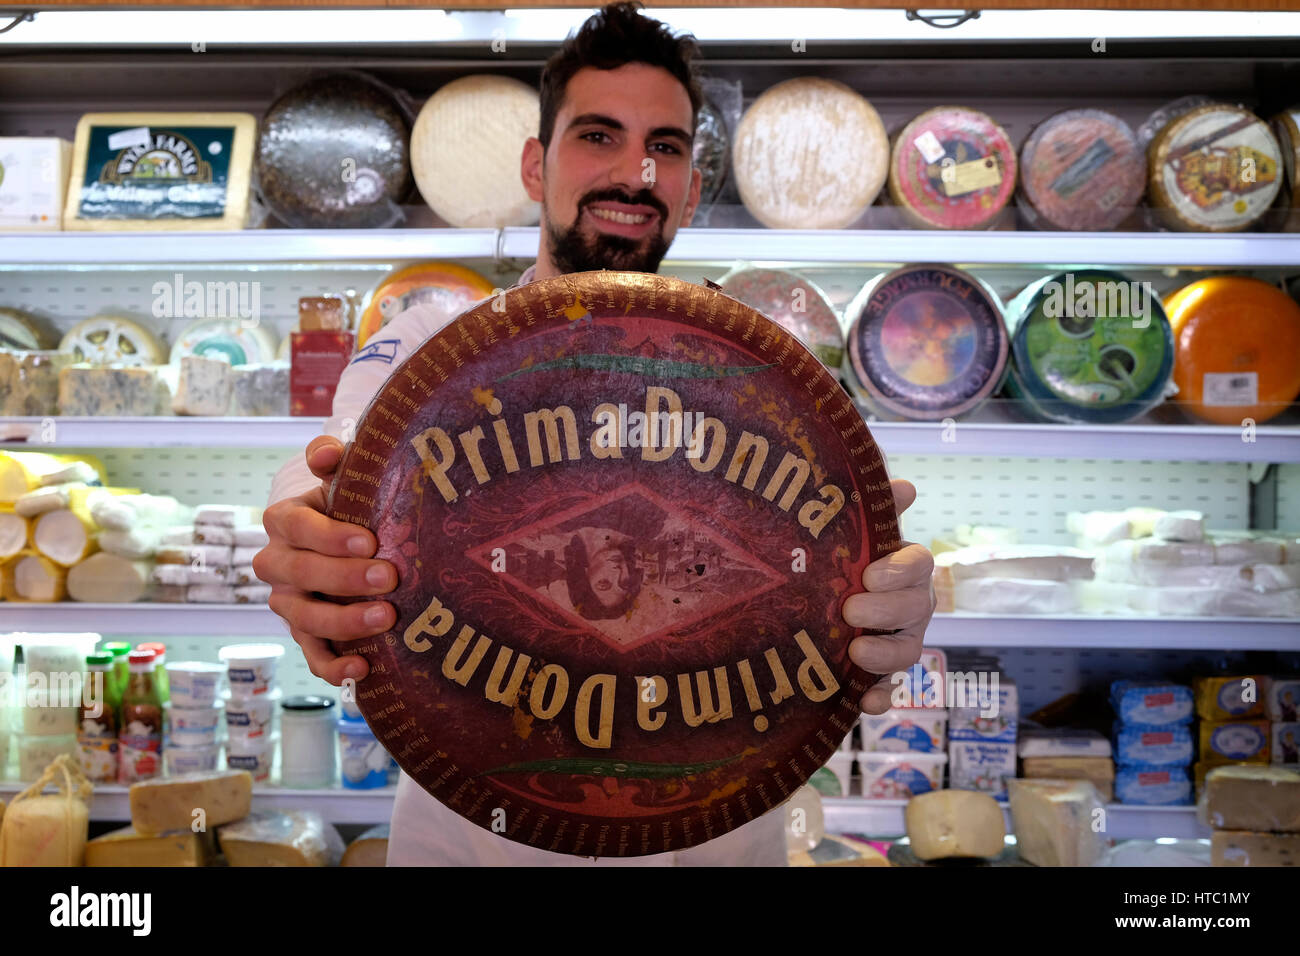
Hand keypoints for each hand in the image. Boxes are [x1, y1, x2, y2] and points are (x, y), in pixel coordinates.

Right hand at [254, 436, 396, 685]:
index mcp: (284, 521)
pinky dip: (334, 668)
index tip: (369, 540)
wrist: (353, 542)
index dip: (329, 536)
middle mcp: (278, 564)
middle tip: (390, 577)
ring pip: (305, 619)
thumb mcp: (344, 479)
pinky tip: (363, 668)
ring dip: (345, 621)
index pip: (296, 527)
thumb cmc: (350, 506)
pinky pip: (312, 656)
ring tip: (386, 618)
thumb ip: (334, 460)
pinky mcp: (306, 636)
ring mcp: (289, 604)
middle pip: (301, 575)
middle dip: (345, 578)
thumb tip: (326, 452)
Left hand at [841, 478, 935, 714]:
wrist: (812, 592)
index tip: (869, 574)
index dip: (900, 570)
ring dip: (886, 655)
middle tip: (850, 610)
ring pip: (908, 651)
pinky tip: (865, 703)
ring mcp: (899, 639)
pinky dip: (880, 698)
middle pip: (916, 609)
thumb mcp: (853, 528)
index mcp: (905, 567)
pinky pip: (889, 690)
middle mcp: (910, 604)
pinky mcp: (879, 673)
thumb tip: (903, 485)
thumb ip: (874, 506)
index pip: (919, 563)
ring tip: (856, 652)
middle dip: (886, 611)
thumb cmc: (842, 555)